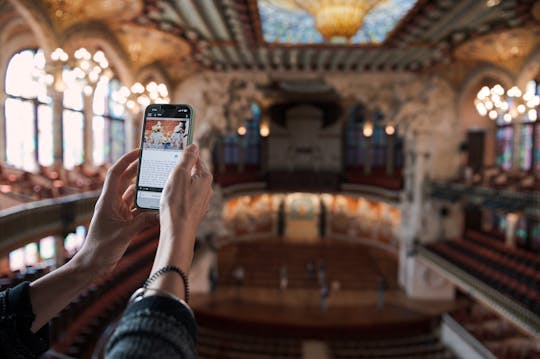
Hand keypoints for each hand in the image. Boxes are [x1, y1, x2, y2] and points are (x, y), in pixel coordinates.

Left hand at [76, 149, 158, 275]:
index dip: (127, 160)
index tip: (139, 151)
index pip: (116, 173)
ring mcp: (117, 212)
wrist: (92, 265)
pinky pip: (136, 209)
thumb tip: (161, 213)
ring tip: (158, 180)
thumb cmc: (102, 249)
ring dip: (143, 188)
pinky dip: (145, 205)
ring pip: (132, 194)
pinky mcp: (123, 222)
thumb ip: (143, 221)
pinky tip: (157, 203)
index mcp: (107, 201)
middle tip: (153, 162)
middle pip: (125, 180)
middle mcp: (112, 203)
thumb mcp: (125, 233)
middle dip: (137, 170)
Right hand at [155, 144, 212, 273]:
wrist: (178, 231)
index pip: (196, 159)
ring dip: (178, 184)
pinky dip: (179, 196)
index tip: (174, 151)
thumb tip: (194, 146)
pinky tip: (169, 199)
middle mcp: (207, 189)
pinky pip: (187, 198)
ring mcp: (202, 201)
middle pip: (193, 173)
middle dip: (180, 170)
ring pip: (189, 186)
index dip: (184, 154)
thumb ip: (187, 159)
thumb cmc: (177, 203)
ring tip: (164, 185)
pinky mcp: (196, 211)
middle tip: (166, 169)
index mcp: (205, 177)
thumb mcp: (179, 174)